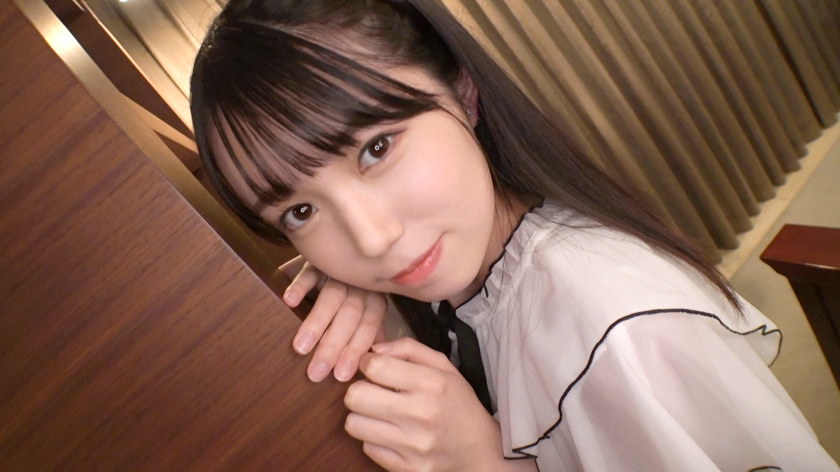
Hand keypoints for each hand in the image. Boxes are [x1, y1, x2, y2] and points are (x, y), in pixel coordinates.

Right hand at [280, 256, 387, 381]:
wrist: (351, 244)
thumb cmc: (358, 289)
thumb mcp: (369, 308)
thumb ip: (371, 332)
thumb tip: (375, 359)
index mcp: (375, 300)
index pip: (368, 327)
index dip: (355, 351)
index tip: (341, 375)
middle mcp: (360, 286)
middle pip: (349, 317)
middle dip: (333, 346)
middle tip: (316, 372)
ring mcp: (339, 271)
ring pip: (331, 297)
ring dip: (317, 323)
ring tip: (300, 348)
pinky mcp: (318, 260)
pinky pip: (310, 272)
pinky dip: (301, 286)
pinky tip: (289, 302)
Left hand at [344, 338, 516, 470]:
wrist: (480, 451)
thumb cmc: (458, 403)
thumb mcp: (444, 367)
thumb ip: (409, 349)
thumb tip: (374, 349)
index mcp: (432, 384)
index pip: (375, 367)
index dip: (367, 363)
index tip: (373, 367)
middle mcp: (421, 414)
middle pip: (356, 396)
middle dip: (359, 389)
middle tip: (372, 391)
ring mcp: (413, 445)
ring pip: (354, 424)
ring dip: (362, 415)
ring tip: (378, 413)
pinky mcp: (407, 468)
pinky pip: (367, 448)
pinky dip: (374, 439)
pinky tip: (390, 433)